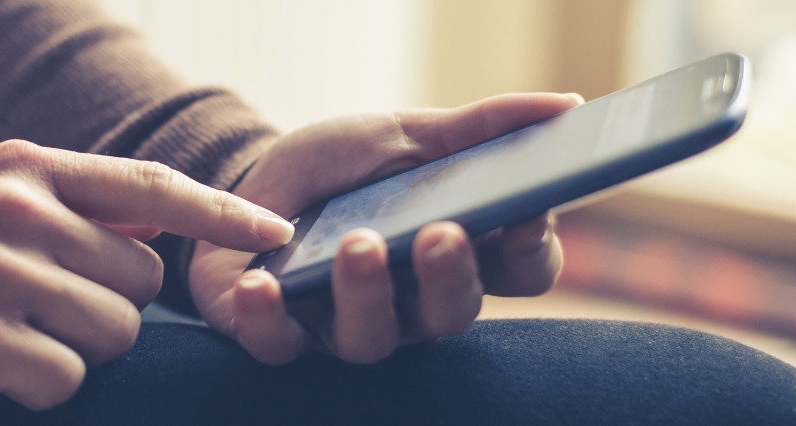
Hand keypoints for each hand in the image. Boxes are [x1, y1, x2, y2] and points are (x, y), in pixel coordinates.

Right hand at [0, 140, 292, 413]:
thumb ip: (76, 207)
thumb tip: (161, 230)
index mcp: (29, 169)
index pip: (151, 186)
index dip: (220, 213)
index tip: (277, 232)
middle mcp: (18, 211)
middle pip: (139, 280)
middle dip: (108, 306)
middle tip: (40, 307)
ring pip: (113, 333)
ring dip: (75, 348)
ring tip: (12, 332)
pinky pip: (65, 377)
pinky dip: (40, 385)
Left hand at [190, 93, 582, 364]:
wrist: (252, 182)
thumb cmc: (341, 168)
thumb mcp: (404, 134)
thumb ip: (480, 126)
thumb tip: (568, 105)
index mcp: (458, 255)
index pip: (520, 271)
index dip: (530, 249)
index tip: (525, 211)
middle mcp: (412, 303)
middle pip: (452, 312)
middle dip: (449, 275)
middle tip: (439, 233)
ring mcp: (345, 325)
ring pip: (371, 338)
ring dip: (365, 291)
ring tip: (357, 243)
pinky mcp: (278, 334)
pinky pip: (277, 342)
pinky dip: (268, 316)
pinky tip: (260, 282)